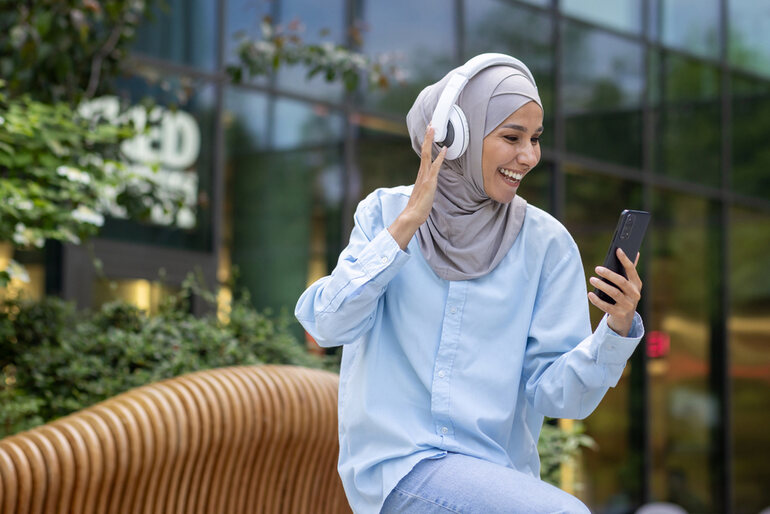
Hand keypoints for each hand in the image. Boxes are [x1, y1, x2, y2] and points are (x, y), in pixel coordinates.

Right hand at [388, 125, 446, 249]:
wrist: (413, 214)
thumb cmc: (419, 205)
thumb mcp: (424, 191)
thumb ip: (427, 183)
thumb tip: (431, 181)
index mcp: (421, 173)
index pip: (424, 154)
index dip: (427, 142)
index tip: (430, 131)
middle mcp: (422, 172)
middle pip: (424, 150)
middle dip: (428, 136)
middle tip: (431, 123)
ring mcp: (425, 176)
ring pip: (427, 154)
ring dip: (430, 141)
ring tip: (433, 129)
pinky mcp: (429, 182)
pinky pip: (435, 167)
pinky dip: (439, 157)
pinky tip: (444, 149)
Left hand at [587, 249, 641, 336]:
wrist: (625, 319)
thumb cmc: (624, 296)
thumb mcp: (629, 285)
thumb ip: (630, 270)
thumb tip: (635, 252)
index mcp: (637, 285)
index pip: (631, 270)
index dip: (625, 260)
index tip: (618, 250)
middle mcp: (635, 295)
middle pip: (621, 281)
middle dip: (609, 274)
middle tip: (597, 268)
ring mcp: (628, 305)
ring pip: (614, 293)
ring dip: (602, 285)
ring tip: (592, 279)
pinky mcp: (619, 314)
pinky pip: (606, 306)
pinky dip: (597, 300)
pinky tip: (590, 294)